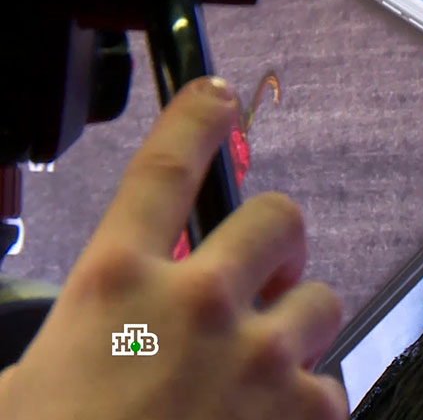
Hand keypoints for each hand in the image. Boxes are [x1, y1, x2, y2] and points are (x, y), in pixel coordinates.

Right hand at [0, 77, 347, 418]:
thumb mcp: (28, 382)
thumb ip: (81, 329)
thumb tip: (108, 314)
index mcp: (113, 285)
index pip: (163, 169)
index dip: (195, 120)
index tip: (217, 94)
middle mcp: (195, 302)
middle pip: (278, 217)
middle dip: (278, 239)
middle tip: (267, 267)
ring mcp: (258, 357)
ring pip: (321, 298)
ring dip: (297, 324)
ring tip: (263, 365)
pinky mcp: (302, 412)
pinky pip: (331, 383)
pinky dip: (308, 403)